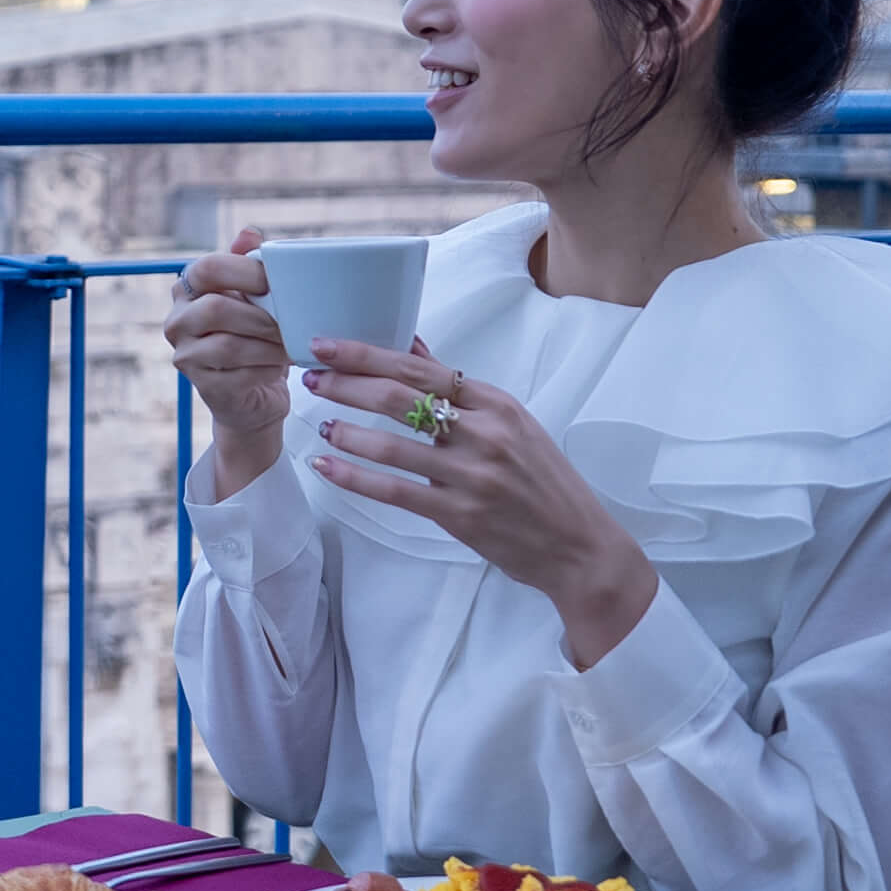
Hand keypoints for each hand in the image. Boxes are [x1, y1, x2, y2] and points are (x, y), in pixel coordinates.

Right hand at [160, 230, 294, 495]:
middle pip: (216, 309)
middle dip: (261, 316)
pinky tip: (280, 367)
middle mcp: (177, 321)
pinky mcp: (204, 387)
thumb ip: (250, 265)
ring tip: (290, 345)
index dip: (245, 271)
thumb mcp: (256, 299)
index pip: (207, 268)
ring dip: (269, 345)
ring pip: (230, 345)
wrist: (252, 397)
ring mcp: (186, 356)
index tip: (275, 282)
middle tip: (289, 322)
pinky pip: (241, 374)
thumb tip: (250, 232)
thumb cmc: (255, 338)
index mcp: (188, 289)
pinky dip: (268, 369)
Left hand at [301, 339, 660, 668]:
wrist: (579, 546)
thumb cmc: (543, 481)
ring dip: (347, 431)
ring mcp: (473, 476)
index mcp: (498, 404)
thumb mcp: (511, 422)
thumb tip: (409, 346)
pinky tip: (326, 467)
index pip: (420, 369)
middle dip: (347, 384)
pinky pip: (395, 492)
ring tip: (321, 422)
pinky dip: (354, 478)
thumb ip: (458, 388)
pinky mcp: (462, 515)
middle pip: (400, 398)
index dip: (367, 354)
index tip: (327, 344)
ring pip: (392, 446)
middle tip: (311, 376)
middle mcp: (486, 434)